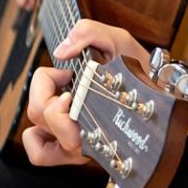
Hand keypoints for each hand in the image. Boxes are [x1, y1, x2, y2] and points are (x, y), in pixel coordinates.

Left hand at [19, 19, 149, 167]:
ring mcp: (76, 149)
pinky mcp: (67, 153)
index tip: (68, 74)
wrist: (153, 90)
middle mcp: (85, 140)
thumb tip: (62, 51)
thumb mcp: (117, 40)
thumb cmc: (135, 69)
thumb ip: (89, 33)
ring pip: (36, 131)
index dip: (50, 85)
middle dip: (45, 87)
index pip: (52, 110)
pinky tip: (50, 116)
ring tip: (61, 93)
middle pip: (40, 114)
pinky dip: (34, 136)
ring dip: (41, 104)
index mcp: (96, 119)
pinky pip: (39, 154)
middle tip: (65, 76)